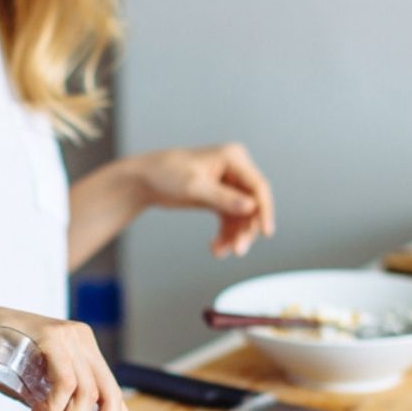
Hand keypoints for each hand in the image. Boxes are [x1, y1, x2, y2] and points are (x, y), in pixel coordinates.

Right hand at [0, 301, 131, 410]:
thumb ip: (60, 410)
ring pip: (88, 394)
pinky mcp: (51, 337)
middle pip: (111, 395)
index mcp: (85, 351)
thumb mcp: (35, 389)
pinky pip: (65, 383)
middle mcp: (83, 342)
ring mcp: (69, 337)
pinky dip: (54, 408)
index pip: (115, 393)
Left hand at [133, 143, 274, 257]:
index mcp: (233, 158)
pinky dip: (225, 236)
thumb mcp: (194, 186)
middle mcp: (235, 170)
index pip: (258, 186)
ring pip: (242, 217)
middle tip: (238, 251)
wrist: (145, 179)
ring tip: (219, 252)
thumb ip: (222, 197)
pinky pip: (230, 221)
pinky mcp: (220, 198)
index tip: (266, 234)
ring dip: (234, 236)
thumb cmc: (166, 174)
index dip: (265, 210)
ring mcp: (229, 185)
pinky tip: (215, 248)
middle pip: (253, 204)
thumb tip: (251, 207)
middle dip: (245, 229)